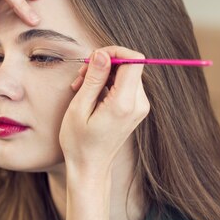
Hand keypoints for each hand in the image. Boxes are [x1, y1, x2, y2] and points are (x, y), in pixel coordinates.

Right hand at [59, 47, 149, 175]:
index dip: (115, 52)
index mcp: (124, 104)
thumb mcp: (79, 108)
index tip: (94, 59)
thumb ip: (93, 79)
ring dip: (104, 73)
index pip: (134, 60)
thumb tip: (102, 55)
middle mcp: (138, 104)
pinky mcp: (135, 109)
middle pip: (130, 65)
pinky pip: (125, 84)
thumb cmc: (79, 142)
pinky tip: (90, 93)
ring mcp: (139, 107)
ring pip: (127, 73)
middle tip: (80, 76)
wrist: (90, 167)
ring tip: (81, 86)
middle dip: (105, 63)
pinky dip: (108, 83)